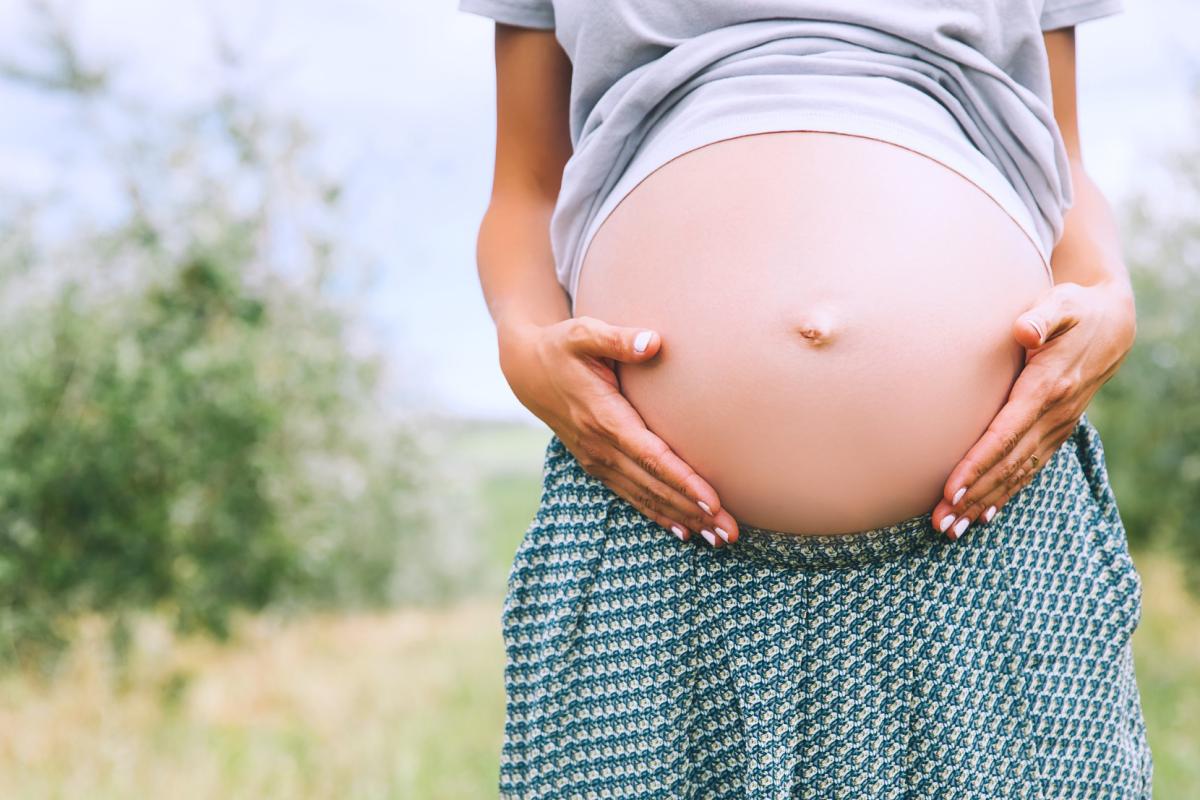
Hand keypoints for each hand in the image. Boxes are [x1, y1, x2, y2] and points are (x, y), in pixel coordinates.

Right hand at [498, 315, 738, 546]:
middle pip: (654, 485)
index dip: (682, 479)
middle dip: (694, 511)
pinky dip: (658, 515)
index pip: (651, 455)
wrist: (527, 371)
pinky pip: (632, 496)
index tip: (712, 500)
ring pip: (646, 497)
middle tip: (730, 533)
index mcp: (603, 417)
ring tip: (719, 540)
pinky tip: (684, 531)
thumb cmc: (562, 347)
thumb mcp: (583, 334)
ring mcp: (597, 460)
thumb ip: (617, 339)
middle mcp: (600, 446)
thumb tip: (652, 342)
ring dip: (683, 519)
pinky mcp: (597, 465)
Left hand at [931, 280, 1136, 539]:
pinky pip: (1029, 470)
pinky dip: (1005, 495)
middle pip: (1006, 465)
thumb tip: (1024, 329)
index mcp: (1045, 389)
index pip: (1004, 435)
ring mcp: (1056, 428)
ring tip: (951, 529)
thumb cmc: (1075, 311)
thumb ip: (1042, 317)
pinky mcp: (1055, 433)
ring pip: (1016, 474)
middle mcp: (1052, 416)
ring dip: (983, 503)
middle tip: (940, 522)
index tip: (950, 489)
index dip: (977, 464)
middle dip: (972, 496)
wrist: (1112, 324)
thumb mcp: (1062, 304)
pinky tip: (983, 516)